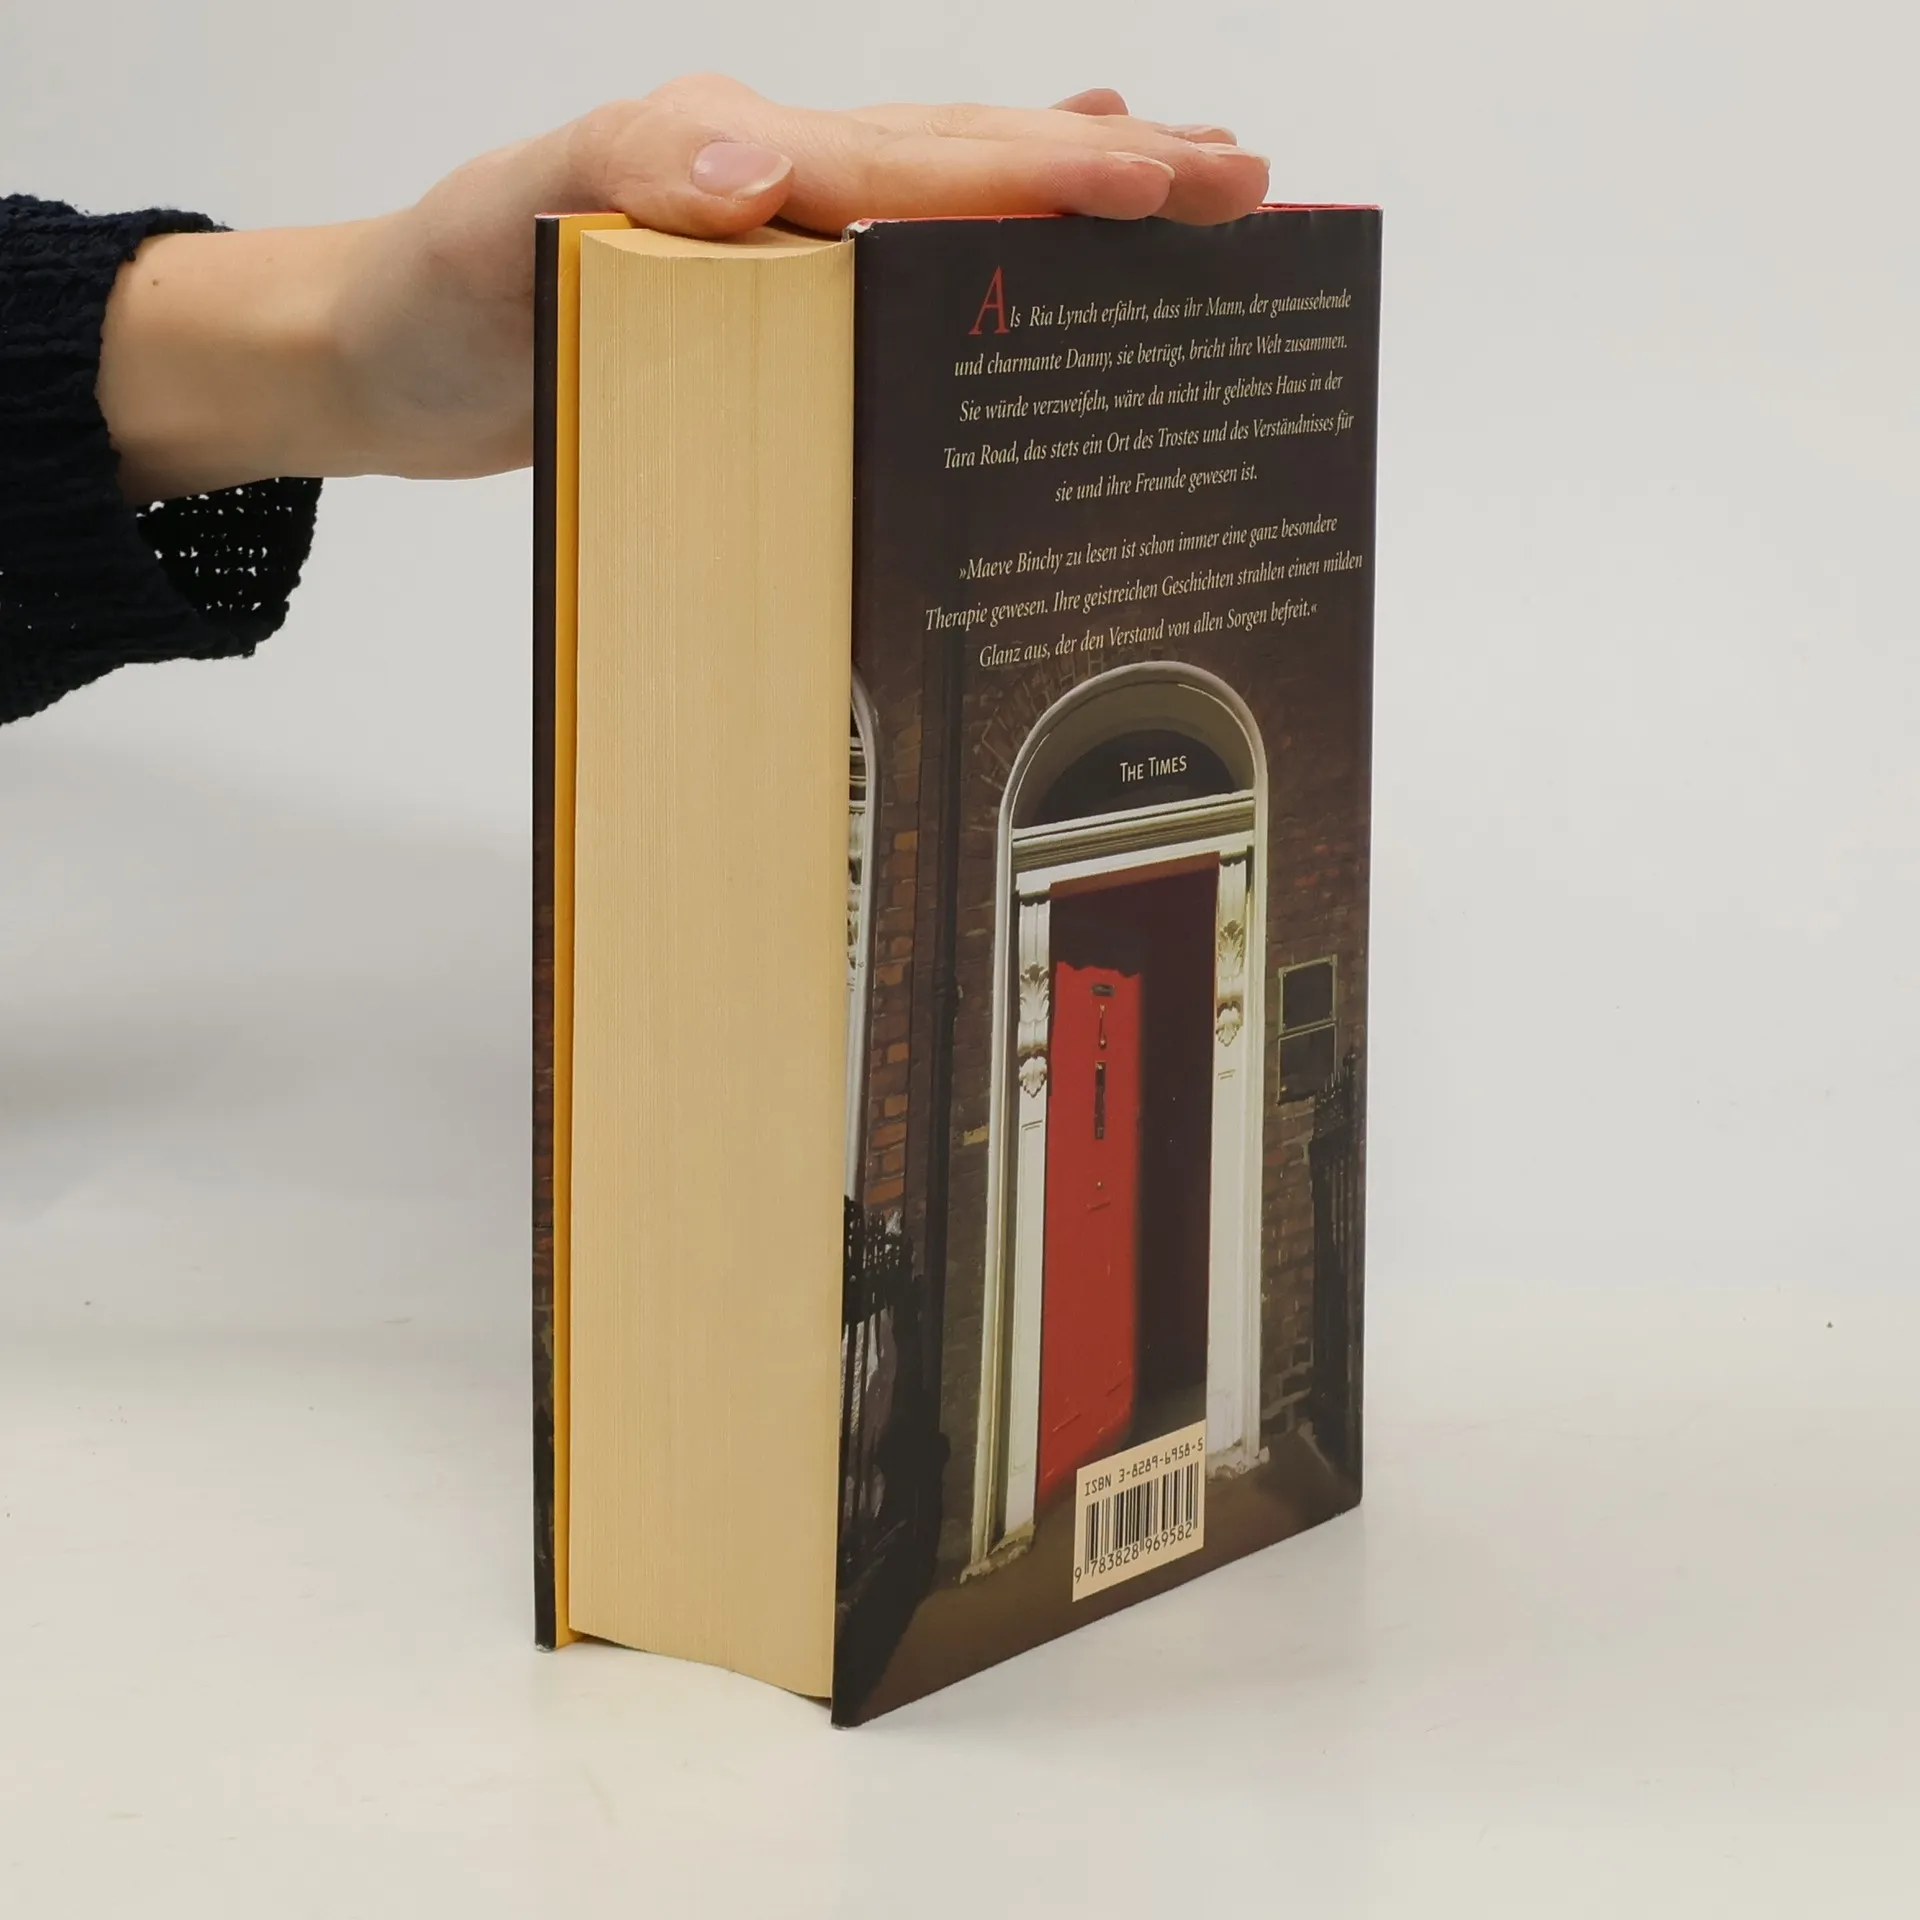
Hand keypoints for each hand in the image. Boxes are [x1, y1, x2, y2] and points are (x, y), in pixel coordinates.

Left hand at [99, 77, 1268, 499]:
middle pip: (977, 164)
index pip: (933, 164)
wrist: (384, 355)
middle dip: (1117, 173)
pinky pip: (907, 264)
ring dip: (1076, 195)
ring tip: (1186, 190)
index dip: (1059, 177)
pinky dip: (990, 245)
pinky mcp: (773, 302)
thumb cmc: (443, 293)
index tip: (1179, 183)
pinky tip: (1038, 249)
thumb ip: (626, 175)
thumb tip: (764, 168)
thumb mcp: (510, 221)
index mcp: (748, 161)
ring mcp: (786, 241)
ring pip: (961, 199)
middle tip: (1245, 181)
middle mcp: (785, 184)